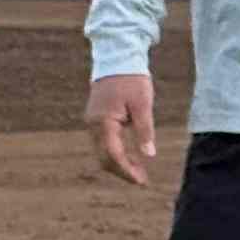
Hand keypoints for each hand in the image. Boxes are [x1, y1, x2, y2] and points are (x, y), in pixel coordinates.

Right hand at [86, 72, 157, 187]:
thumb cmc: (132, 80)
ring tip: (137, 169)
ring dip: (118, 163)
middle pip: (103, 158)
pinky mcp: (95, 118)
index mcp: (104, 123)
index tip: (141, 181)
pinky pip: (102, 143)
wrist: (117, 58)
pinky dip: (114, 152)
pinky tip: (128, 154)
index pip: (113, 156)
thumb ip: (144, 131)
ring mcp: (92, 122)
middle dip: (121, 171)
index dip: (127, 171)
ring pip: (101, 152)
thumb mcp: (143, 105)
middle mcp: (93, 125)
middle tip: (141, 179)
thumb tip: (148, 156)